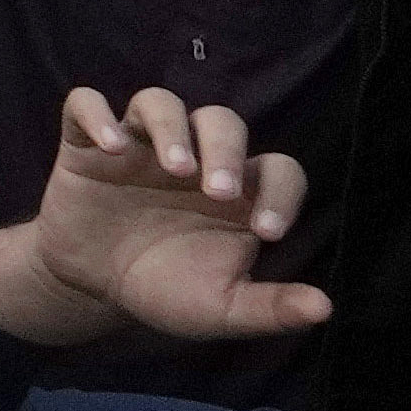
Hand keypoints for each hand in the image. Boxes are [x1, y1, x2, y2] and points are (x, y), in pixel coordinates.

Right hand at [0, 87, 346, 358]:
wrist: (93, 288)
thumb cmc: (168, 290)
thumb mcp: (224, 308)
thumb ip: (272, 308)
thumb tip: (325, 309)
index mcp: (238, 194)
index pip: (278, 169)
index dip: (283, 193)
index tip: (267, 233)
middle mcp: (193, 159)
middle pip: (221, 121)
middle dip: (225, 150)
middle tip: (217, 192)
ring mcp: (138, 146)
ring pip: (159, 102)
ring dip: (171, 127)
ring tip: (173, 166)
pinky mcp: (86, 145)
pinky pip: (85, 104)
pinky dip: (97, 115)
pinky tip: (109, 147)